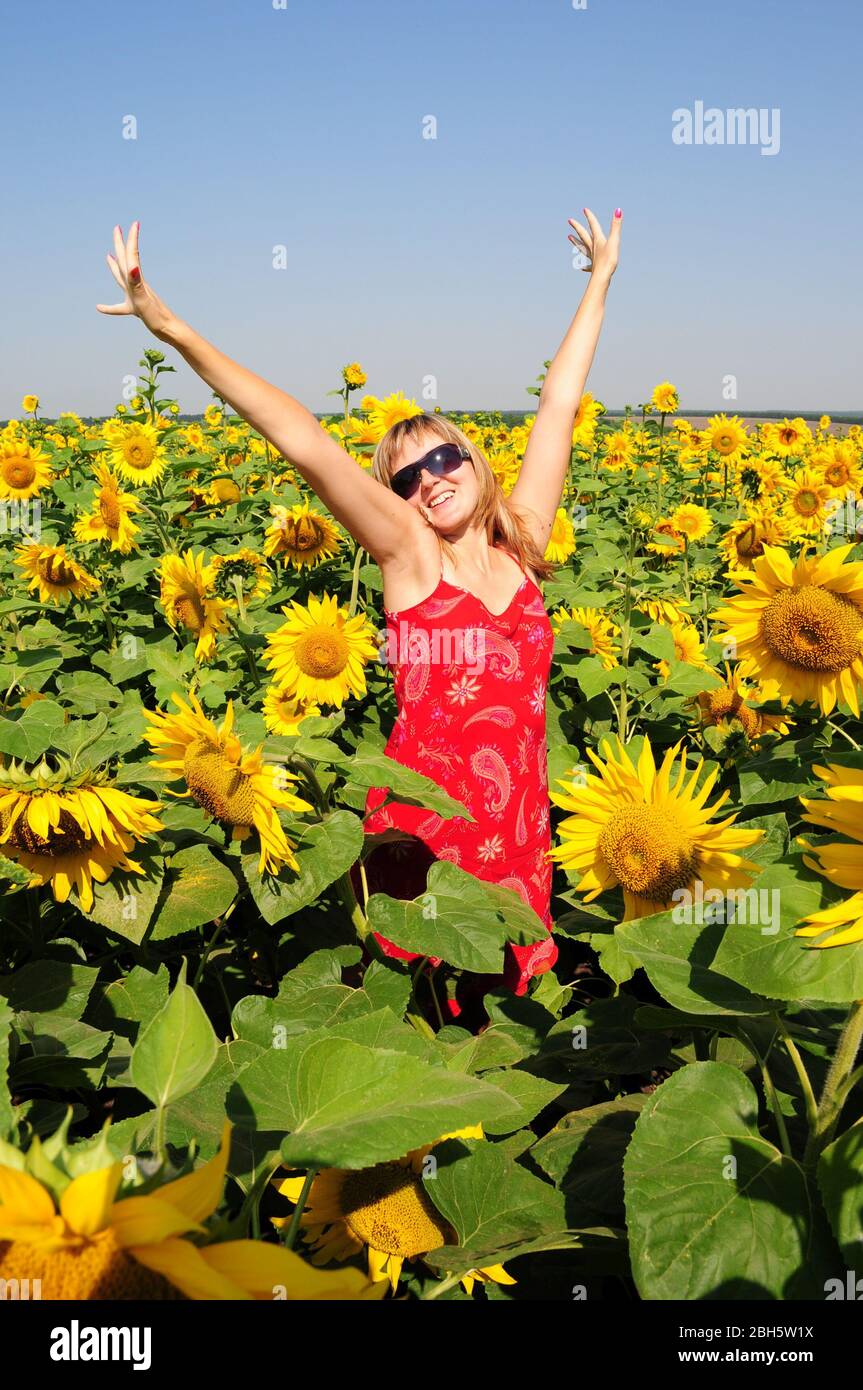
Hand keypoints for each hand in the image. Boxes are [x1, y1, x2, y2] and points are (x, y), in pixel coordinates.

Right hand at [96, 222, 177, 339]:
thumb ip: (137, 284)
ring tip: (109, 255)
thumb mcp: (144, 301)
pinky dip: (109, 307)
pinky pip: (119, 306)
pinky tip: (100, 307)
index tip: (134, 223)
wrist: (170, 331)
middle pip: (125, 260)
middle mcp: (136, 285)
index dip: (132, 239)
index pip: (132, 256)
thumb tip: (133, 267)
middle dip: (121, 244)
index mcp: (136, 281)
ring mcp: (136, 295)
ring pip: (122, 277)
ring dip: (115, 265)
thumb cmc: (157, 318)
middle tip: (117, 228)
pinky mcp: (136, 308)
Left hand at [567, 207, 621, 282]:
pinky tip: (581, 267)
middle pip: (583, 235)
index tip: (584, 210)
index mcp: (598, 240)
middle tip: (570, 221)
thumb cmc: (609, 260)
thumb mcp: (614, 241)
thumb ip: (616, 226)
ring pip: (582, 247)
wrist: (602, 278)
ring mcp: (592, 258)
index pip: (593, 226)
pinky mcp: (594, 268)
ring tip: (569, 237)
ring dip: (576, 241)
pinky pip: (588, 265)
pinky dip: (584, 265)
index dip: (589, 217)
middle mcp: (593, 248)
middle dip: (577, 227)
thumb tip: (618, 210)